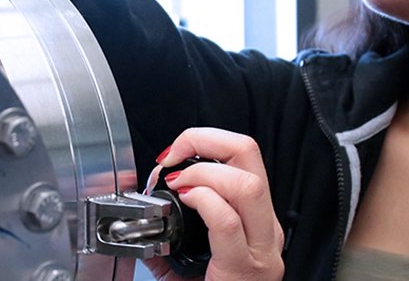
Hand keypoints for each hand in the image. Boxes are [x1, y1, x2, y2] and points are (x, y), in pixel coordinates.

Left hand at [146, 128, 284, 279]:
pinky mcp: (247, 269)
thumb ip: (171, 231)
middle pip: (250, 155)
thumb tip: (143, 205)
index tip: (175, 152)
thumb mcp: (189, 260)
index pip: (245, 157)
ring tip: (180, 185)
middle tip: (174, 157)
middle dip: (206, 140)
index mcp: (256, 221)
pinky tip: (187, 202)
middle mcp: (265, 230)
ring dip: (203, 173)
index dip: (207, 139)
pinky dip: (205, 202)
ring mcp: (261, 250)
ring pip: (247, 183)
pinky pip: (228, 223)